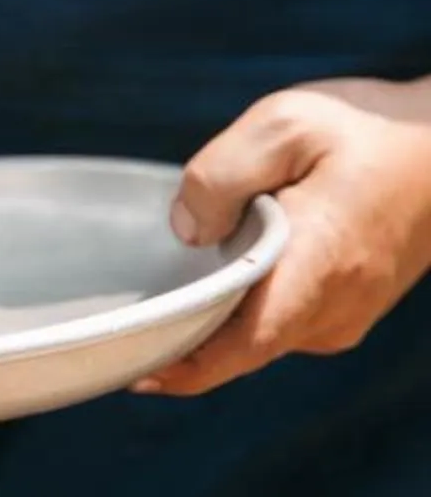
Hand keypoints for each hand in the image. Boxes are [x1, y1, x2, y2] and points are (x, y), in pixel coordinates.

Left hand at [135, 78, 430, 396]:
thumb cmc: (369, 131)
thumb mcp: (286, 124)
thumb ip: (223, 174)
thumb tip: (185, 229)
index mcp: (318, 269)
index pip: (243, 345)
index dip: (185, 367)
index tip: (133, 371)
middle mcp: (333, 310)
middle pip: (241, 346)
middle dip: (185, 336)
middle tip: (127, 318)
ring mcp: (344, 317)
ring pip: (261, 334)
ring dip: (217, 314)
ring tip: (175, 276)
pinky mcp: (348, 311)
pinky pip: (283, 321)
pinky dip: (247, 304)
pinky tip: (225, 265)